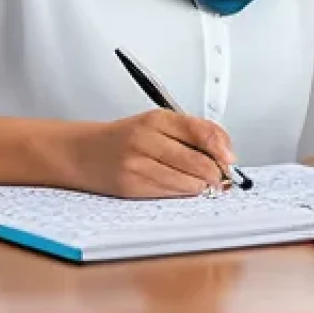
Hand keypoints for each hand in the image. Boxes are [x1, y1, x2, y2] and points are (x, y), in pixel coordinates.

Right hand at [64, 110, 236, 198]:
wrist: (83, 152)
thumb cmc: (124, 138)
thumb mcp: (157, 124)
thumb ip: (192, 131)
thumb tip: (225, 151)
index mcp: (157, 119)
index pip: (201, 131)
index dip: (222, 148)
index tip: (230, 159)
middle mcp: (146, 139)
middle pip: (198, 161)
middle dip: (216, 173)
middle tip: (222, 177)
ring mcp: (137, 164)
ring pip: (186, 181)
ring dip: (202, 186)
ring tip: (204, 184)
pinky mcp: (131, 186)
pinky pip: (169, 193)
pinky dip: (183, 193)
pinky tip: (184, 189)